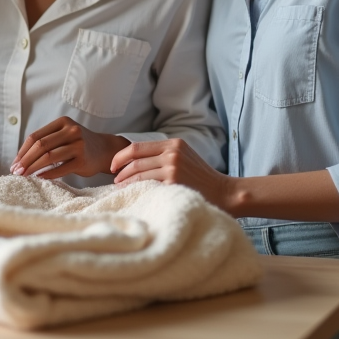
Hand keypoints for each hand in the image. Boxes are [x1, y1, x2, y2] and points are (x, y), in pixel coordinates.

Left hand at [11, 116, 129, 179]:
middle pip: (41, 145)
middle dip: (25, 160)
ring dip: (33, 167)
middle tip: (16, 172)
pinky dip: (48, 174)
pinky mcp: (83, 160)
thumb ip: (46, 141)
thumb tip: (20, 159)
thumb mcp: (64, 135)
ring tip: (24, 175)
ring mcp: (78, 145)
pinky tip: (40, 178)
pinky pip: (61, 168)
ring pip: (49, 156)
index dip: (22, 151)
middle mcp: (71, 131)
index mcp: (62, 122)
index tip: (14, 163)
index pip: (35, 136)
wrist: (104, 150)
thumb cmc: (78, 144)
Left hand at [110, 138, 231, 208]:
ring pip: (138, 174)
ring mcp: (173, 168)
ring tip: (119, 189)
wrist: (225, 192)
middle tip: (114, 181)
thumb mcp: (184, 156)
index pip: (137, 147)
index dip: (120, 157)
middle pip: (135, 161)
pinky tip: (133, 194)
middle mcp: (172, 153)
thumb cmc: (202, 178)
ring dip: (125, 182)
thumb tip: (134, 162)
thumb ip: (164, 154)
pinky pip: (148, 186)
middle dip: (120, 172)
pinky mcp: (174, 183)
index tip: (113, 166)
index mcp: (173, 144)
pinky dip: (137, 190)